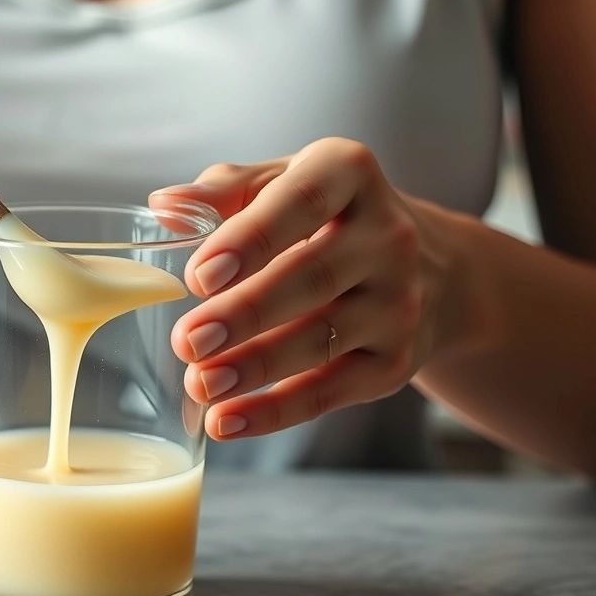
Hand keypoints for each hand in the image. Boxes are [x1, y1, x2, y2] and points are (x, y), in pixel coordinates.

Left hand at [151, 138, 450, 439]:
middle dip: (245, 314)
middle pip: (311, 278)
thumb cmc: (325, 218)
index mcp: (349, 174)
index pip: (302, 202)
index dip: (250, 240)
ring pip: (321, 340)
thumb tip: (166, 206)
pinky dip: (275, 412)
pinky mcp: (396, 362)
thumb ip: (225, 190)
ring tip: (200, 383)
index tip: (199, 276)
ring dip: (255, 366)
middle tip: (187, 341)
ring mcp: (398, 303)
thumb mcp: (282, 184)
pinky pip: (331, 392)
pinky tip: (226, 421)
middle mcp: (387, 236)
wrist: (429, 270)